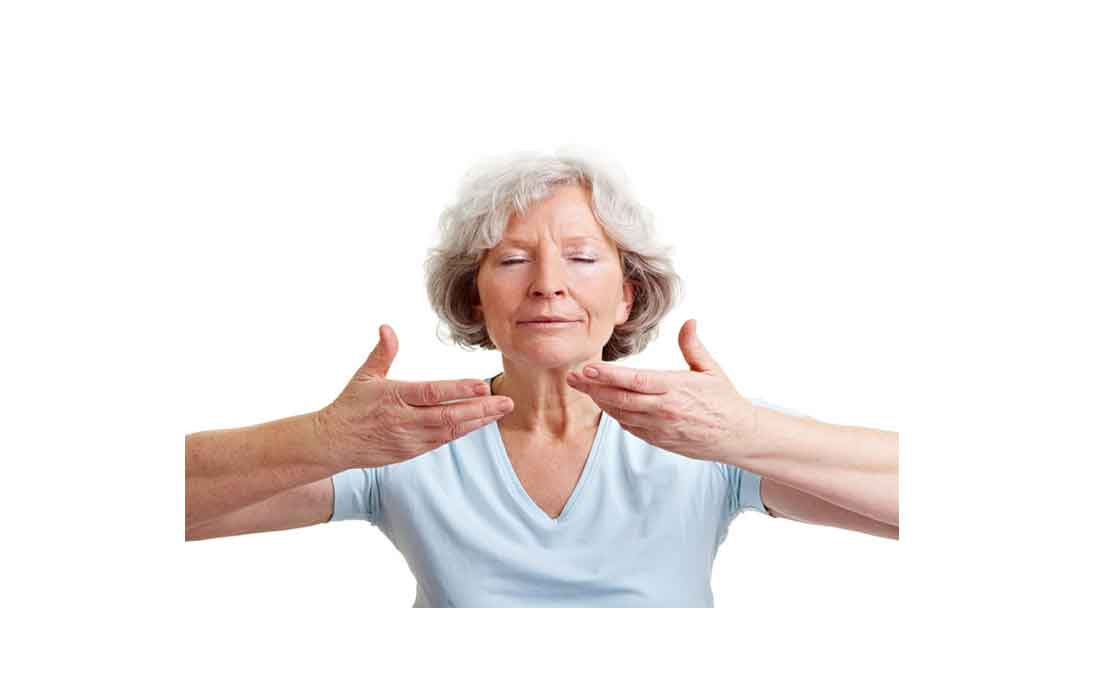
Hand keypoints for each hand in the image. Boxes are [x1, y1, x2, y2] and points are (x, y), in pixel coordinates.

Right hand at [315, 324, 513, 467]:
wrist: (332, 443)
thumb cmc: (350, 405)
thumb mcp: (364, 376)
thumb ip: (382, 352)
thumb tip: (387, 327)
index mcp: (394, 396)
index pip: (432, 393)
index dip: (459, 390)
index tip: (483, 385)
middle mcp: (404, 419)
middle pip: (449, 415)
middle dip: (480, 409)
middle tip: (506, 402)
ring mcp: (409, 439)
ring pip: (450, 431)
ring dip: (477, 422)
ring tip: (499, 411)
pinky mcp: (411, 451)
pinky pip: (442, 441)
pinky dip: (462, 432)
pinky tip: (479, 423)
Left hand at [565, 319, 757, 462]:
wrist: (737, 436)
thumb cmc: (724, 400)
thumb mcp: (711, 369)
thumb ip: (693, 346)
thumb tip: (689, 321)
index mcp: (675, 388)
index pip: (634, 381)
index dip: (608, 375)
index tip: (587, 368)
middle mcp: (664, 410)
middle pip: (620, 398)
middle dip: (593, 387)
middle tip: (572, 377)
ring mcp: (660, 428)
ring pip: (621, 414)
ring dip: (600, 401)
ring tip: (583, 387)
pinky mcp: (659, 440)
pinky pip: (630, 427)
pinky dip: (616, 415)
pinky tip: (606, 404)